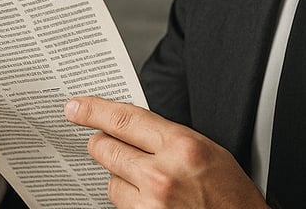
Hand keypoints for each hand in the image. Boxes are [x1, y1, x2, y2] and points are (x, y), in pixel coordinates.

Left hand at [65, 96, 268, 208]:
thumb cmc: (230, 194)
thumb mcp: (206, 151)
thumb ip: (167, 136)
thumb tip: (129, 125)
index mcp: (182, 147)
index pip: (124, 119)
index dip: (93, 110)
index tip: (76, 107)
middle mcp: (161, 175)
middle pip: (105, 148)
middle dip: (102, 143)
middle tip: (107, 142)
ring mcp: (149, 205)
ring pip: (110, 181)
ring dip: (121, 178)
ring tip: (150, 183)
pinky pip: (120, 206)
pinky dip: (129, 200)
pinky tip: (152, 201)